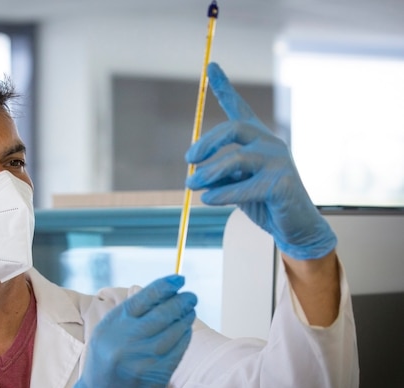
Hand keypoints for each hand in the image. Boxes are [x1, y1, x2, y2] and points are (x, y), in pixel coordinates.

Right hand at [71, 275, 195, 387]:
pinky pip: (177, 351)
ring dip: (185, 318)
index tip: (178, 279)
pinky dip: (184, 338)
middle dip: (180, 302)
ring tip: (190, 310)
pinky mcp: (156, 376)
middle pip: (162, 314)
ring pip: (173, 332)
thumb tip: (161, 293)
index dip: (164, 286)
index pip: (144, 299)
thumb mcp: (106, 332)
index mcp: (113, 326)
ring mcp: (143, 360)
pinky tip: (185, 330)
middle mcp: (127, 341)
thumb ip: (129, 314)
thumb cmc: (104, 361)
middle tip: (190, 296)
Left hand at [185, 62, 336, 259]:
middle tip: (188, 160)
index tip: (211, 66)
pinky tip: (208, 199)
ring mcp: (278, 162)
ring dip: (207, 173)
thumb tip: (195, 172)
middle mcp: (270, 144)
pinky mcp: (281, 184)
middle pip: (233, 130)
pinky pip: (243, 187)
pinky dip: (221, 193)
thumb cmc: (263, 203)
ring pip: (235, 160)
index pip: (240, 109)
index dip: (224, 87)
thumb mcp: (236, 184)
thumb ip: (219, 172)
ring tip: (191, 184)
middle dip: (206, 144)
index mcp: (259, 140)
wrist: (294, 227)